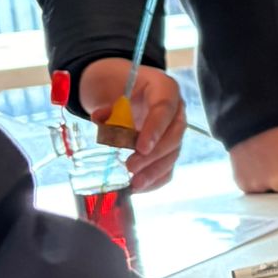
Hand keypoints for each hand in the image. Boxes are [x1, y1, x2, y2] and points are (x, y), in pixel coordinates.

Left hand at [79, 59, 185, 193]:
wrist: (128, 92)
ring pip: (173, 154)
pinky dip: (156, 179)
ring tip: (135, 183)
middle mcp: (177, 111)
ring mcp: (175, 131)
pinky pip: (169, 166)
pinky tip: (141, 187)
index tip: (141, 148)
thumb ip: (107, 106)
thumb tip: (100, 118)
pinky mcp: (170, 148)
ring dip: (155, 171)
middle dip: (153, 155)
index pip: (165, 109)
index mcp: (165, 90)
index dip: (155, 129)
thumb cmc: (123, 90)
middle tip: (131, 166)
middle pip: (174, 136)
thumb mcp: (113, 91)